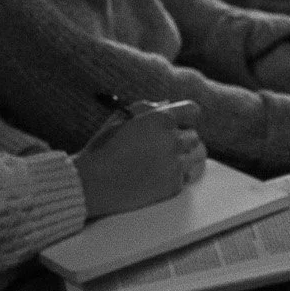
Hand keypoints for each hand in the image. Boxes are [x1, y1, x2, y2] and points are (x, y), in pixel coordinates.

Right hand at [75, 103, 204, 216]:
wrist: (93, 184)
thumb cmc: (103, 148)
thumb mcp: (121, 118)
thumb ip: (147, 108)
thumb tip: (167, 104)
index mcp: (160, 119)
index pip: (192, 111)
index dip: (185, 116)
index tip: (180, 123)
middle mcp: (172, 141)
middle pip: (194, 136)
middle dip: (182, 139)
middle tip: (165, 146)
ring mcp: (175, 164)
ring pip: (196, 157)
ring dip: (184, 157)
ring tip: (165, 162)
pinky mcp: (174, 186)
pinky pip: (185, 177)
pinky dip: (175, 177)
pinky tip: (157, 177)